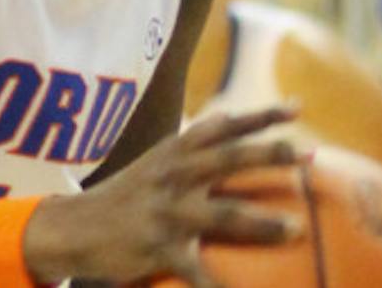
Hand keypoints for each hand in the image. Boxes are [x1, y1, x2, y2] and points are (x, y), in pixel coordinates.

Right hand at [21, 107, 301, 287]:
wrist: (74, 227)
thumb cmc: (127, 194)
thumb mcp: (156, 160)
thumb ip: (192, 144)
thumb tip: (230, 119)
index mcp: (175, 151)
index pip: (224, 126)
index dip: (261, 117)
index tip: (298, 110)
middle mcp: (174, 175)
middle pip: (229, 159)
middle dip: (270, 155)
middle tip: (307, 155)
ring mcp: (167, 212)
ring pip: (223, 214)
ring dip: (263, 222)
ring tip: (297, 228)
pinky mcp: (159, 247)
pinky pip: (198, 272)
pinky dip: (221, 287)